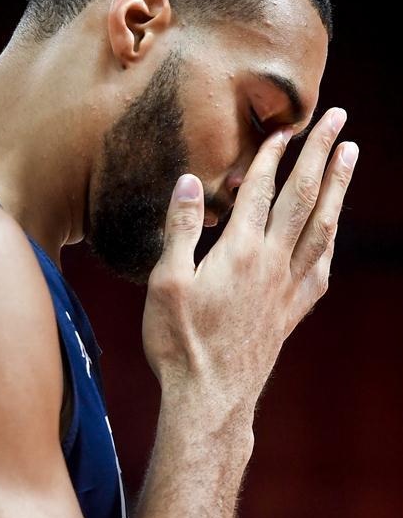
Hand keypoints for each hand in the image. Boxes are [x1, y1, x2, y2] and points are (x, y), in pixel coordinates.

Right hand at [142, 107, 357, 410]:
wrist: (210, 399)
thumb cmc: (179, 343)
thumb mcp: (166, 283)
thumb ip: (181, 230)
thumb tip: (191, 181)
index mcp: (239, 252)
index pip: (261, 190)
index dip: (273, 155)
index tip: (285, 127)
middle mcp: (272, 263)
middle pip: (303, 197)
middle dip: (322, 154)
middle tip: (339, 118)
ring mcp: (288, 288)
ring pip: (322, 227)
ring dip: (339, 187)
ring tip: (351, 156)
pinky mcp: (293, 311)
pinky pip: (322, 266)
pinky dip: (331, 238)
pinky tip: (334, 229)